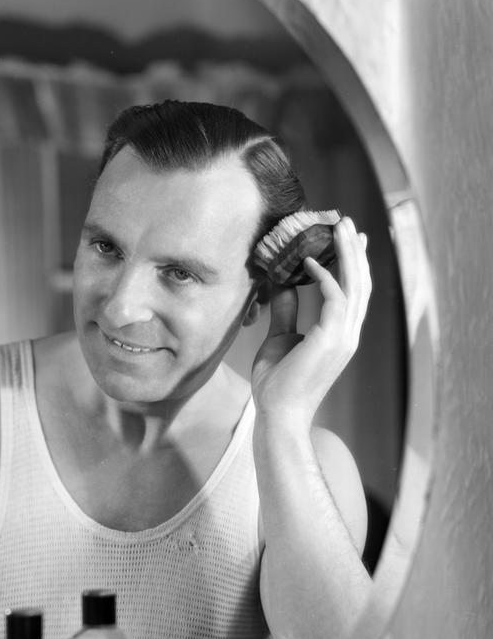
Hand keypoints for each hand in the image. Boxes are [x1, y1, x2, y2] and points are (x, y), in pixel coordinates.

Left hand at [251, 216, 371, 424]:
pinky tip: (308, 260)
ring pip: (354, 286)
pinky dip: (325, 276)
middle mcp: (348, 335)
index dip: (352, 265)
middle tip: (346, 223)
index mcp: (340, 335)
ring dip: (348, 254)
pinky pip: (335, 299)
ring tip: (339, 228)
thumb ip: (286, 311)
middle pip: (360, 284)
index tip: (346, 241)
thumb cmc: (277, 384)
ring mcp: (343, 338)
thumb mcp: (279, 338)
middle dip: (355, 251)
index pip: (353, 293)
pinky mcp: (331, 339)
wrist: (277, 414)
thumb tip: (285, 284)